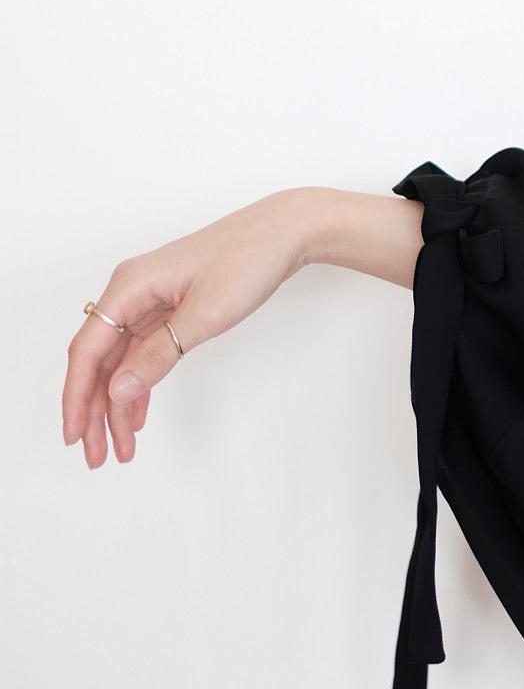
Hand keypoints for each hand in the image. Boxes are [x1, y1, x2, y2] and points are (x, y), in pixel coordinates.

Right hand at [62, 190, 312, 469]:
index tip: (74, 434)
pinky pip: (142, 353)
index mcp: (129, 287)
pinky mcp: (169, 308)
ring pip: (120, 362)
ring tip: (122, 448)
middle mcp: (131, 293)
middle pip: (98, 361)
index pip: (87, 350)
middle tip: (98, 456)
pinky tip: (137, 416)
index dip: (76, 397)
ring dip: (117, 405)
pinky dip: (139, 385)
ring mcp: (150, 301)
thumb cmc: (248, 259)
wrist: (284, 232)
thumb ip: (159, 353)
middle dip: (94, 411)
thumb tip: (118, 389)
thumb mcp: (205, 313)